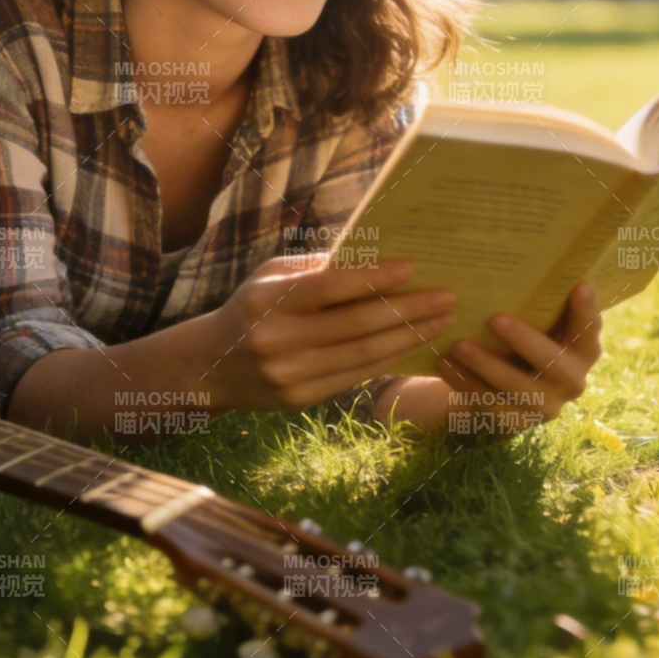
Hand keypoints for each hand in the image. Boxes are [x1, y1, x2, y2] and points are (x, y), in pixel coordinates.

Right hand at [192, 252, 456, 412]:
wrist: (212, 365)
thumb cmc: (251, 308)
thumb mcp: (270, 276)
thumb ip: (315, 268)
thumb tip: (373, 257)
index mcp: (268, 301)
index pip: (328, 288)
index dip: (372, 278)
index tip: (411, 267)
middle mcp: (278, 340)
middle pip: (355, 325)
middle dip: (406, 311)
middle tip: (446, 297)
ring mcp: (290, 375)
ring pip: (362, 356)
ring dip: (408, 337)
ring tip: (441, 321)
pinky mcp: (301, 400)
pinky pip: (355, 376)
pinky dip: (389, 359)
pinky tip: (414, 344)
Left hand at [376, 280, 603, 439]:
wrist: (499, 388)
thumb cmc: (519, 340)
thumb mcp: (534, 321)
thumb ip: (538, 301)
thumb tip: (525, 254)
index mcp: (582, 350)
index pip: (590, 330)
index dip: (587, 311)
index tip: (579, 285)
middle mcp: (572, 381)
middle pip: (552, 363)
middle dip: (523, 341)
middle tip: (494, 319)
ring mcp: (546, 406)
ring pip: (517, 388)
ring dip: (486, 366)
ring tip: (457, 345)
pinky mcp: (516, 424)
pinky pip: (490, 407)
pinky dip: (465, 385)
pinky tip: (444, 365)